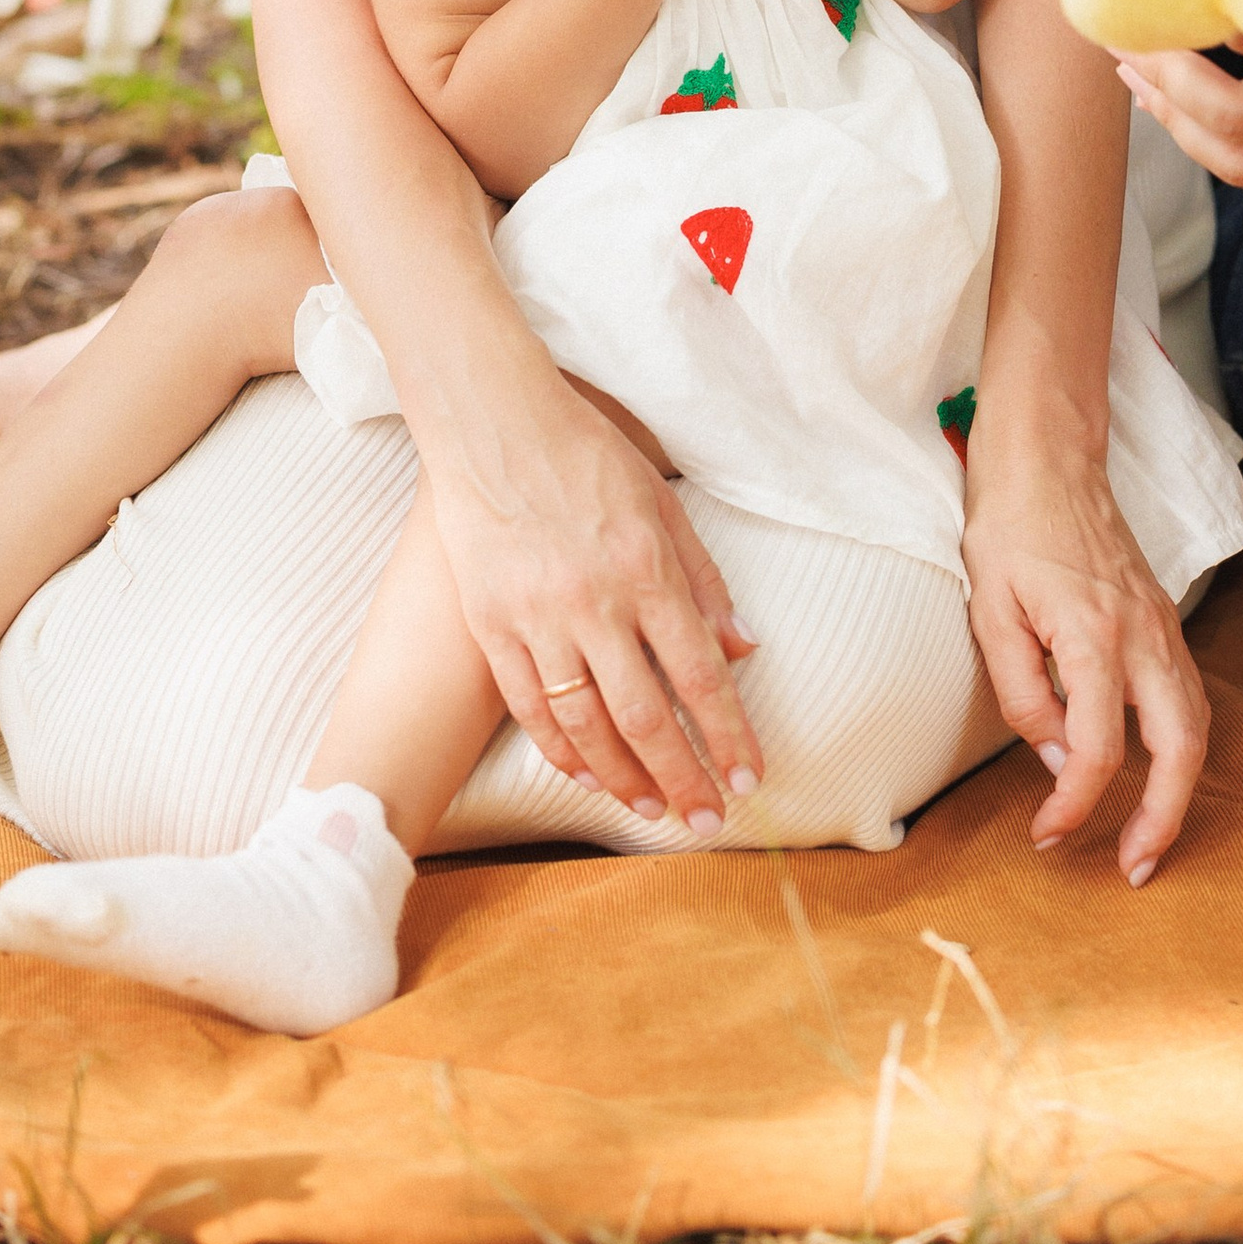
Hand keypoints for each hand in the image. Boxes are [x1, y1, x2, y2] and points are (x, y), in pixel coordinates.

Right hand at [422, 362, 765, 827]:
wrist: (493, 423)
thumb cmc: (586, 455)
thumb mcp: (661, 502)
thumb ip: (703, 580)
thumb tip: (744, 647)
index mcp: (645, 569)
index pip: (699, 673)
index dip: (728, 734)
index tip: (751, 777)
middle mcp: (594, 602)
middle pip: (647, 716)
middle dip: (684, 777)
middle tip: (708, 820)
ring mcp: (538, 618)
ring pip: (587, 725)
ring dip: (626, 778)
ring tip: (653, 809)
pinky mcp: (492, 625)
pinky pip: (531, 708)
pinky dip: (562, 751)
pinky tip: (590, 776)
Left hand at [961, 416, 1208, 885]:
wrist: (1047, 455)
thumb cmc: (1008, 525)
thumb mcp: (989, 610)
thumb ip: (1020, 691)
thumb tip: (1052, 756)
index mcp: (1094, 636)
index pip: (1096, 749)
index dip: (1073, 804)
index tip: (1047, 833)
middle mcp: (1142, 635)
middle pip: (1180, 748)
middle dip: (1164, 817)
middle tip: (1136, 867)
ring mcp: (1160, 625)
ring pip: (1197, 723)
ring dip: (1181, 787)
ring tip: (1150, 834)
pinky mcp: (1161, 618)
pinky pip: (1188, 694)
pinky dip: (1181, 744)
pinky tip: (1155, 768)